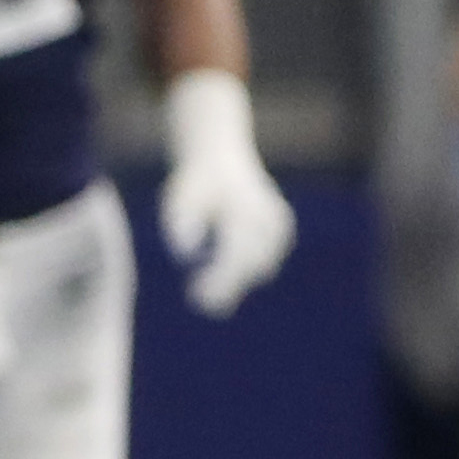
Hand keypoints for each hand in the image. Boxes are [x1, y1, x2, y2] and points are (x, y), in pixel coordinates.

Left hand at [158, 68, 294, 317]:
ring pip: (262, 264)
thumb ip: (180, 222)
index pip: (237, 254)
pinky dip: (246, 269)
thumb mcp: (178, 196)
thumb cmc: (195, 181)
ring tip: (207, 289)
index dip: (219, 280)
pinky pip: (265, 258)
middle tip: (200, 301)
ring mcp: (279, 222)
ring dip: (238, 279)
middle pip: (253, 264)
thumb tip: (185, 252)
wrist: (218, 157)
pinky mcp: (280, 229)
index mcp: (245, 207)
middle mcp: (269, 215)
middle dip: (227, 286)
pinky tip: (222, 272)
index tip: (197, 296)